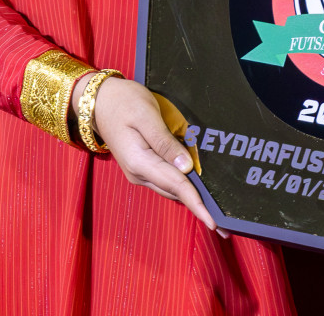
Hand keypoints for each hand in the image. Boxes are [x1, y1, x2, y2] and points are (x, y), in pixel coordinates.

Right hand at [87, 77, 224, 235]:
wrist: (99, 102)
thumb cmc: (123, 102)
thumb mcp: (146, 116)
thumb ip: (165, 142)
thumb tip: (186, 167)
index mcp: (139, 162)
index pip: (176, 185)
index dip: (197, 204)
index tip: (213, 221)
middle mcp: (139, 174)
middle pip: (175, 193)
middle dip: (199, 206)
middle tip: (224, 222)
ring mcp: (140, 172)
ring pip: (172, 189)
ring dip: (192, 197)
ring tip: (216, 208)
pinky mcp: (143, 167)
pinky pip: (167, 181)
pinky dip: (183, 186)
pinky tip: (197, 187)